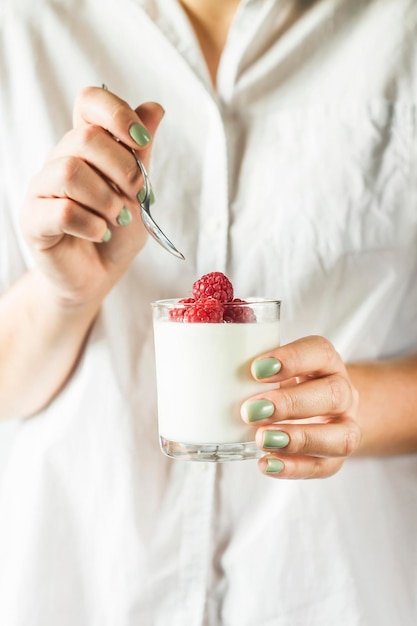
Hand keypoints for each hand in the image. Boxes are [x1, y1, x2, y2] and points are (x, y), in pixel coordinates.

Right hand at [20, 86, 164, 305]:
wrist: (96, 277)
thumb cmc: (115, 233)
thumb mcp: (137, 194)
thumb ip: (141, 155)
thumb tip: (154, 108)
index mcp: (86, 148)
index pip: (89, 103)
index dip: (116, 113)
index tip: (142, 140)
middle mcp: (59, 161)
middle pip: (83, 137)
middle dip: (122, 167)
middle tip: (137, 195)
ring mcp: (42, 189)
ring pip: (69, 171)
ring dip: (105, 198)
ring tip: (117, 219)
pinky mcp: (33, 220)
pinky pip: (61, 211)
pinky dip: (91, 224)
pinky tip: (100, 233)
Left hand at [241, 336, 360, 478]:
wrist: (317, 410)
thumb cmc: (284, 383)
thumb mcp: (273, 368)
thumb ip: (250, 370)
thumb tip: (203, 375)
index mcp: (326, 363)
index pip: (320, 352)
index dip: (292, 359)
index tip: (256, 370)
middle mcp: (343, 393)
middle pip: (333, 395)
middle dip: (291, 404)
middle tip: (252, 411)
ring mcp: (345, 426)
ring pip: (340, 437)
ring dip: (299, 439)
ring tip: (261, 439)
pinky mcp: (336, 457)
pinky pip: (324, 467)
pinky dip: (294, 468)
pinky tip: (266, 463)